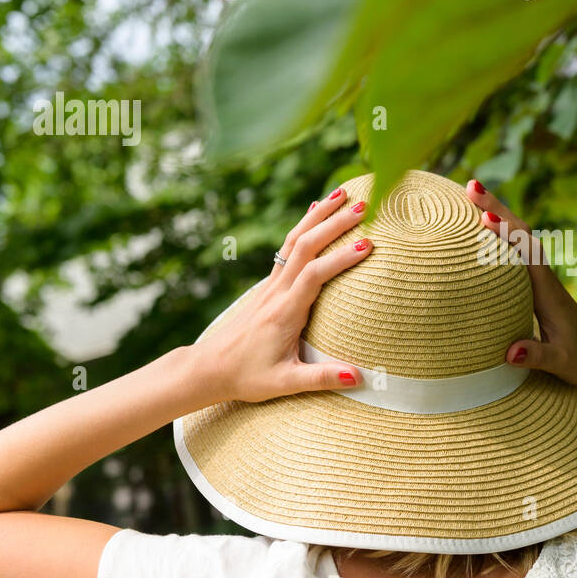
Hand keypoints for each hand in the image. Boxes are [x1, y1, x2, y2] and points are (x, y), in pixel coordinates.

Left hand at [193, 189, 373, 403]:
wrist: (209, 369)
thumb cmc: (247, 377)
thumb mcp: (284, 384)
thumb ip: (321, 379)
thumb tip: (361, 378)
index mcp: (284, 312)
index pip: (314, 275)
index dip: (340, 257)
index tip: (368, 244)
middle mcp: (276, 292)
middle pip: (304, 246)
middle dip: (334, 224)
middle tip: (364, 207)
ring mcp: (270, 285)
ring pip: (294, 240)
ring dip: (318, 216)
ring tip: (342, 194)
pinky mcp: (269, 286)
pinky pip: (287, 248)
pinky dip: (304, 226)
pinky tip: (315, 211)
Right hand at [466, 180, 576, 384]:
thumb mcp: (562, 363)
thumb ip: (538, 356)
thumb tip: (510, 352)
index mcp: (547, 291)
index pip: (527, 254)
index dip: (508, 234)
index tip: (485, 217)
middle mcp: (542, 276)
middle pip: (521, 233)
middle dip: (497, 208)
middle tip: (469, 186)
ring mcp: (538, 275)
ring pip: (518, 235)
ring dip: (497, 211)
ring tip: (469, 191)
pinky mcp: (533, 280)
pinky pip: (514, 247)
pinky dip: (499, 229)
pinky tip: (480, 221)